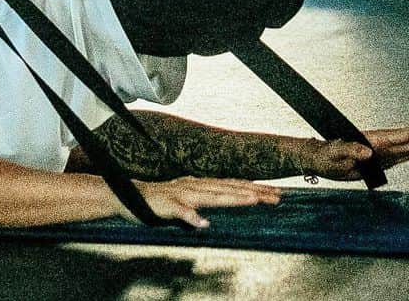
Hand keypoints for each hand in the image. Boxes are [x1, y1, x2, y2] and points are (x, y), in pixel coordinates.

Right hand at [136, 176, 280, 228]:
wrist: (132, 196)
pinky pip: (181, 211)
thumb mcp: (189, 199)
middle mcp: (195, 186)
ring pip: (211, 196)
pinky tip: (202, 223)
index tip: (275, 192)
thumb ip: (206, 201)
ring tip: (251, 200)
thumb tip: (224, 206)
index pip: (232, 185)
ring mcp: (181, 194)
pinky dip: (191, 216)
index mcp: (201, 185)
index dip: (254, 188)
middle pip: (229, 188)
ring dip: (232, 198)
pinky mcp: (167, 204)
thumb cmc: (162, 200)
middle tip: (276, 196)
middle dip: (253, 192)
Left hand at [300, 122, 408, 180]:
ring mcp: (384, 151)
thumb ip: (351, 150)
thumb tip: (367, 153)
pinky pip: (405, 155)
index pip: (402, 136)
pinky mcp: (383, 159)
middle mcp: (382, 145)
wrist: (320, 159)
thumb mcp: (336, 154)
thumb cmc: (326, 156)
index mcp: (374, 141)